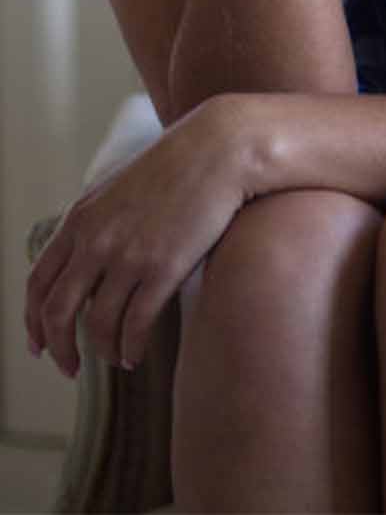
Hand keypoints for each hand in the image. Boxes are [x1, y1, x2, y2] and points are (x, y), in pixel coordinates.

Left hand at [26, 95, 252, 376]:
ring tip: (116, 358)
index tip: (39, 345)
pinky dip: (131, 349)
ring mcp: (129, 256)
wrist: (220, 148)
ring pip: (98, 325)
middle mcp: (96, 241)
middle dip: (60, 349)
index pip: (38, 283)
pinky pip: (136, 325)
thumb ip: (96, 224)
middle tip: (69, 368)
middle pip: (58, 313)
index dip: (32, 321)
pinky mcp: (164, 268)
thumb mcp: (119, 187)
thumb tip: (86, 264)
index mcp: (80, 220)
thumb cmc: (178, 166)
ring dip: (103, 351)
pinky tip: (136, 355)